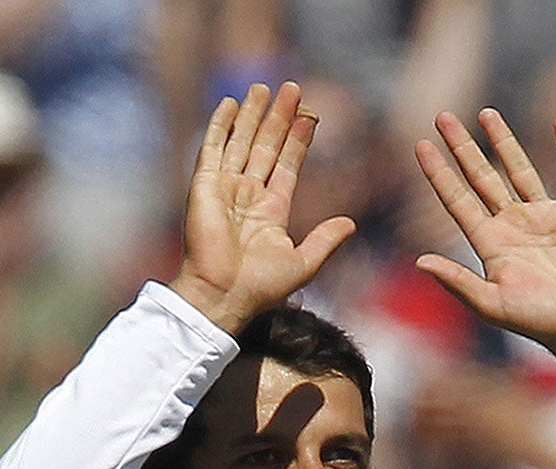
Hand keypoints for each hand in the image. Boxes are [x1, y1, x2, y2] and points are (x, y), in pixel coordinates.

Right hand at [171, 81, 356, 334]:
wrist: (225, 295)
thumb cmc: (261, 287)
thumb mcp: (303, 263)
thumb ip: (325, 240)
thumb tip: (351, 223)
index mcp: (272, 210)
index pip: (288, 165)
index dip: (299, 140)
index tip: (312, 116)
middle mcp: (248, 194)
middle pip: (266, 146)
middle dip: (279, 117)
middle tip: (292, 88)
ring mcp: (225, 187)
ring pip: (242, 141)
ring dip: (253, 114)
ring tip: (264, 87)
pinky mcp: (204, 186)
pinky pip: (212, 149)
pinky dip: (220, 126)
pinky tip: (230, 104)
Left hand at [412, 110, 555, 376]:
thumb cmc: (539, 322)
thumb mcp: (492, 305)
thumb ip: (458, 282)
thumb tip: (420, 262)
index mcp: (491, 243)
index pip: (457, 200)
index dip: (439, 174)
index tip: (420, 145)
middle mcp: (514, 224)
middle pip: (482, 177)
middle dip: (462, 148)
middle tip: (442, 116)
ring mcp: (546, 216)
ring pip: (519, 169)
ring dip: (503, 141)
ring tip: (486, 113)